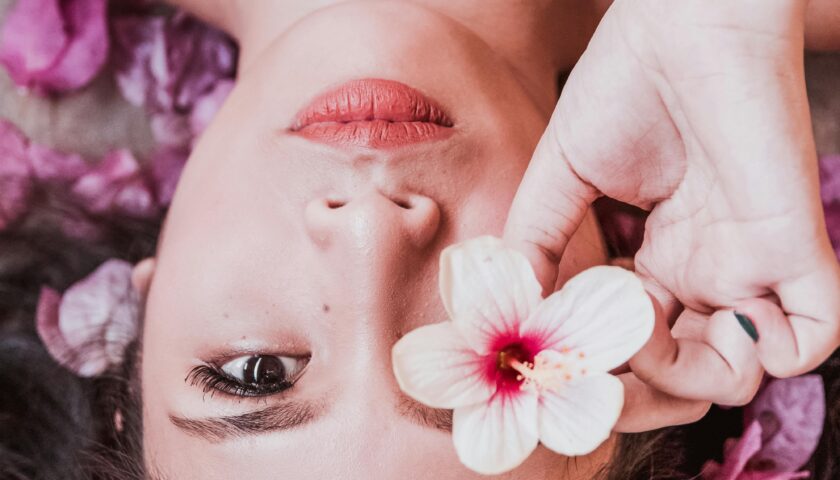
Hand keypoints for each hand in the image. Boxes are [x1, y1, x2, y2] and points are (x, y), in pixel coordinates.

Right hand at [504, 0, 839, 430]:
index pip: (630, 340)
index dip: (595, 363)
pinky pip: (812, 341)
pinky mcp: (793, 248)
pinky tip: (720, 317)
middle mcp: (701, 270)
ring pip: (740, 371)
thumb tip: (512, 313)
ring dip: (689, 378)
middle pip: (682, 371)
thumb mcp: (559, 178)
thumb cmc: (622, 88)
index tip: (553, 362)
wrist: (682, 28)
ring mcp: (747, 265)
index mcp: (653, 256)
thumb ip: (535, 243)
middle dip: (637, 388)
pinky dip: (772, 357)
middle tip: (596, 366)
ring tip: (648, 328)